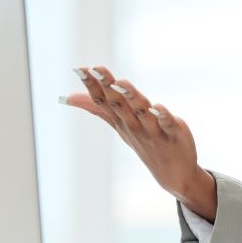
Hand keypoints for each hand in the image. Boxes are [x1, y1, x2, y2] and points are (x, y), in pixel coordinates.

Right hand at [62, 65, 216, 219]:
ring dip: (131, 97)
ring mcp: (152, 130)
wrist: (173, 173)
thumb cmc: (143, 143)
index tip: (79, 69)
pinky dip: (163, 116)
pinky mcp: (173, 133)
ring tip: (122, 82)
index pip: (102, 102)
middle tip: (96, 69)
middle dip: (108, 86)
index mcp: (121, 121)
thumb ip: (98, 109)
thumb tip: (68, 97)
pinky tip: (158, 107)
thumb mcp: (118, 126)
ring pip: (140, 112)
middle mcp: (133, 125)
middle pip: (118, 104)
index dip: (92, 85)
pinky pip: (167, 124)